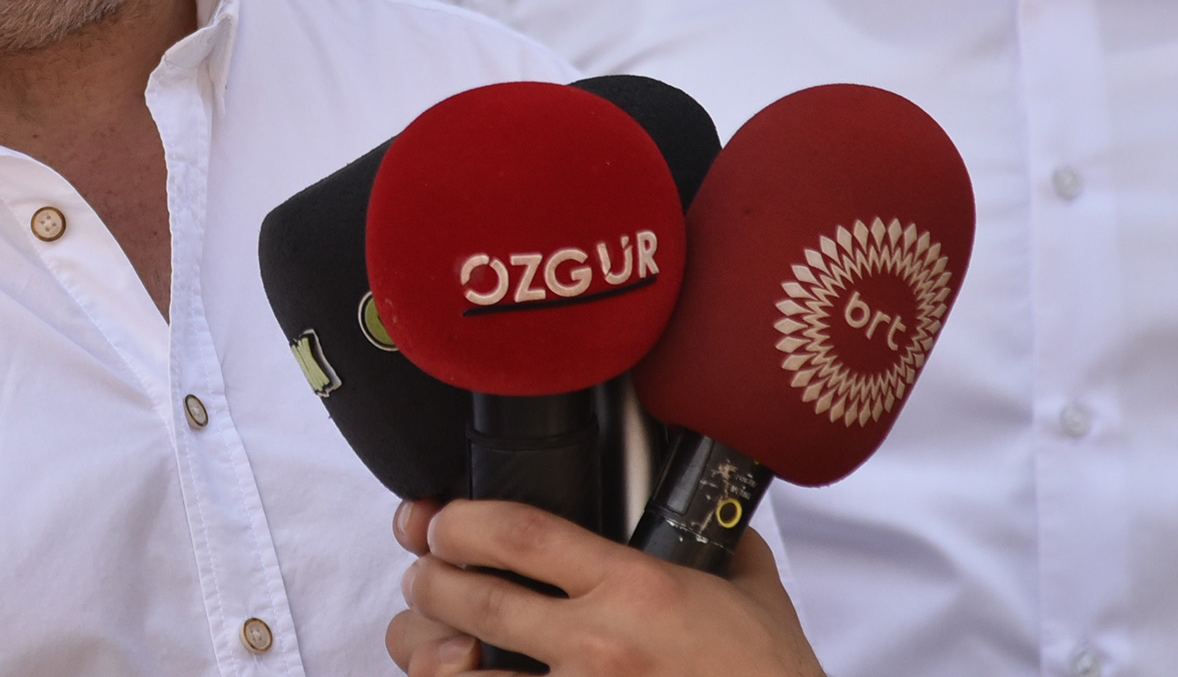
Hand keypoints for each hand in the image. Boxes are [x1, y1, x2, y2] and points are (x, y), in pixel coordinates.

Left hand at [384, 500, 824, 676]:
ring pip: (457, 673)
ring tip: (425, 638)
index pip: (520, 532)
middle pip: (472, 599)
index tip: (439, 520)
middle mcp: (599, 646)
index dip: (460, 520)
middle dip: (427, 580)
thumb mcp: (756, 599)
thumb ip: (722, 549)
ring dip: (426, 650)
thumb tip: (708, 516)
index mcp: (637, 590)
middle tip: (421, 573)